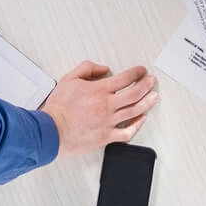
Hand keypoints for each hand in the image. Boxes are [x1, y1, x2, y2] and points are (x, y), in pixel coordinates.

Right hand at [44, 62, 158, 156]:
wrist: (51, 131)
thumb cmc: (58, 108)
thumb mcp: (69, 79)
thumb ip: (87, 69)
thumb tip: (103, 68)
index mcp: (99, 90)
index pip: (125, 78)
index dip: (136, 73)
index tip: (141, 71)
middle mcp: (106, 105)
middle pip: (135, 93)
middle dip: (147, 85)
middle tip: (152, 81)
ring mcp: (108, 122)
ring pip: (134, 111)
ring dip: (147, 102)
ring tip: (154, 97)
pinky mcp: (106, 137)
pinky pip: (127, 132)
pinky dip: (137, 125)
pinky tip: (141, 119)